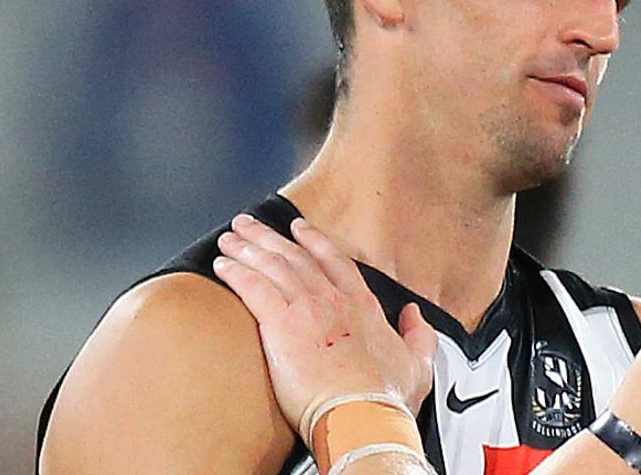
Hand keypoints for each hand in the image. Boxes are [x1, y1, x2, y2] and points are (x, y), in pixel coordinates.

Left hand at [213, 215, 436, 439]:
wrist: (363, 416)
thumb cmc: (387, 398)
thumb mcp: (419, 363)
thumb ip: (419, 334)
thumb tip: (415, 315)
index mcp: (362, 306)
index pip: (335, 261)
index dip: (314, 241)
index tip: (298, 228)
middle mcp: (334, 300)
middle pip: (295, 257)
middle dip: (269, 237)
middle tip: (248, 224)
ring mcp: (308, 309)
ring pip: (272, 266)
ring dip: (248, 248)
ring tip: (229, 238)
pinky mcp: (282, 326)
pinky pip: (254, 288)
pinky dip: (236, 272)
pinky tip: (221, 265)